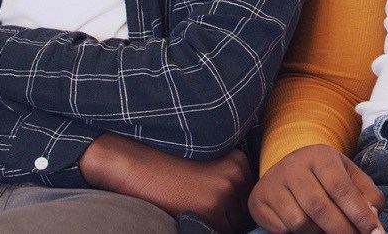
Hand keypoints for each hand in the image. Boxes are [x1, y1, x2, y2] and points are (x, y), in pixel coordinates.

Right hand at [79, 133, 252, 233]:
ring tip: (194, 208)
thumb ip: (229, 181)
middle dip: (225, 215)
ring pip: (233, 224)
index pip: (248, 197)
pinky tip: (191, 213)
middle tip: (200, 206)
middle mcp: (236, 175)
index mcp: (238, 161)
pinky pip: (220, 232)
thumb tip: (245, 210)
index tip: (210, 200)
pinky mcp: (211, 208)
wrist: (138, 166)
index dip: (231, 205)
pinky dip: (208, 229)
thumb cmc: (169, 167)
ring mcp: (225, 191)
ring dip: (218, 223)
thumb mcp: (208, 165)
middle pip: (242, 211)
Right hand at [248, 144, 385, 233]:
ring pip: (299, 222)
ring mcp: (273, 182)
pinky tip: (305, 226)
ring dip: (317, 232)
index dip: (359, 214)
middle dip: (341, 229)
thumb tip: (373, 219)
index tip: (373, 233)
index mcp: (320, 156)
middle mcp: (293, 166)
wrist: (288, 166)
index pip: (341, 188)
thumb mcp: (350, 176)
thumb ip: (368, 196)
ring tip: (325, 228)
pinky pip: (281, 229)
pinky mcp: (258, 199)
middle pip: (319, 208)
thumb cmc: (326, 175)